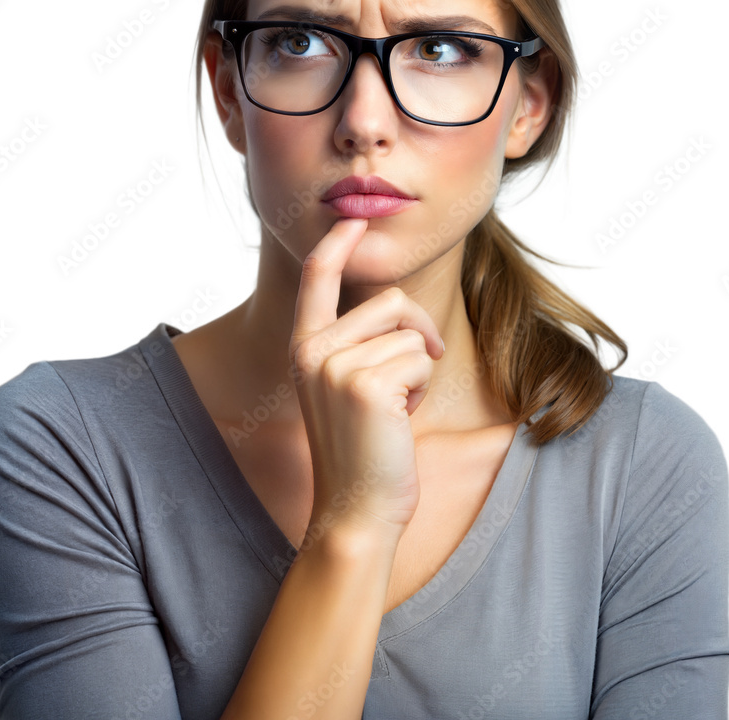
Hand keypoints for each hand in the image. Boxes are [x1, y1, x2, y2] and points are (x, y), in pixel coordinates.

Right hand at [288, 217, 445, 539]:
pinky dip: (424, 390)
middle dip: (416, 334)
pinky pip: (421, 360)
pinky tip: (400, 420)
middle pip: (390, 301)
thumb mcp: (344, 387)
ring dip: (418, 371)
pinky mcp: (366, 384)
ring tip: (394, 409)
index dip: (337, 243)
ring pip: (411, 333)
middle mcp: (313, 350)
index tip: (354, 219)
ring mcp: (336, 366)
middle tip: (406, 382)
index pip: (317, 278)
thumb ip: (354, 344)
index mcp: (304, 347)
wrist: (357, 509)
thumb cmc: (362, 448)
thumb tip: (391, 303)